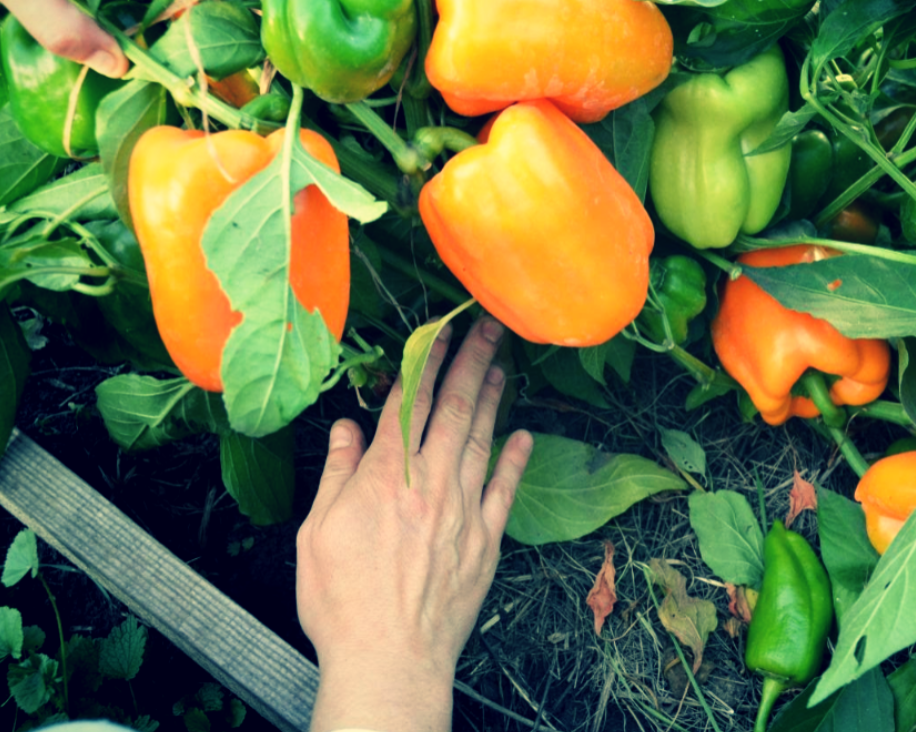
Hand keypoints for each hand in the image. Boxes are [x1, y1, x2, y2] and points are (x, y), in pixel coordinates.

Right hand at [296, 317, 532, 731]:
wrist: (389, 660)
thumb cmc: (342, 602)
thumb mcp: (317, 533)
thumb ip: (336, 473)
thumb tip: (345, 428)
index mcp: (384, 477)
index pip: (407, 404)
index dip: (425, 363)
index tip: (439, 332)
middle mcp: (430, 483)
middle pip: (453, 410)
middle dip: (471, 363)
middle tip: (488, 328)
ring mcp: (463, 511)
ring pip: (481, 440)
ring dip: (493, 400)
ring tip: (502, 367)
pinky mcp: (486, 542)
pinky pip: (505, 490)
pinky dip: (515, 460)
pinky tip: (524, 436)